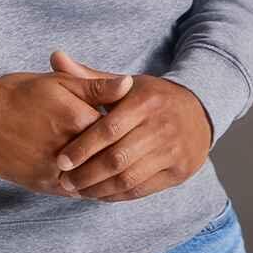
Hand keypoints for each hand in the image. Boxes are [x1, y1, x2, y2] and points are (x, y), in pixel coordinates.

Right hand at [0, 68, 133, 199]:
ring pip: (93, 178)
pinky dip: (87, 185)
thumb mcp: (56, 82)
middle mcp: (69, 148)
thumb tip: (128, 83)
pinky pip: (76, 191)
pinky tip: (93, 177)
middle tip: (126, 145)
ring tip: (112, 163)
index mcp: (76, 119)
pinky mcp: (43, 185)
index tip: (129, 122)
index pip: (116, 128)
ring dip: (104, 172)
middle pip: (107, 156)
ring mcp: (55, 170)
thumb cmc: (18, 93)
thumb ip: (95, 87)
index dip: (124, 125)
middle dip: (116, 150)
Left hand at [49, 49, 212, 202]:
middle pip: (118, 158)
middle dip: (87, 173)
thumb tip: (55, 57)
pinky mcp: (179, 171)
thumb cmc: (150, 97)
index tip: (61, 160)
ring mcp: (173, 151)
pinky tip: (101, 194)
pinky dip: (119, 195)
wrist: (198, 111)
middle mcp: (161, 127)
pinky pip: (143, 189)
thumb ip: (90, 77)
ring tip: (78, 191)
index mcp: (144, 101)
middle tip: (64, 181)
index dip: (83, 147)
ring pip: (130, 178)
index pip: (108, 129)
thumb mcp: (125, 83)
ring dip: (100, 189)